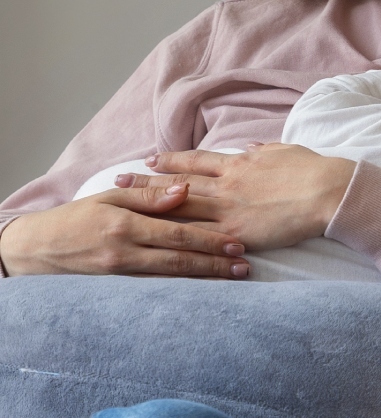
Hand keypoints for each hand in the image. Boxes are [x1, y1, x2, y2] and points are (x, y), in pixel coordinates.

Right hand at [0, 184, 250, 278]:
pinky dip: (181, 290)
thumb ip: (149, 195)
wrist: (36, 249)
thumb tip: (185, 189)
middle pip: (179, 259)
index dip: (210, 239)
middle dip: (215, 263)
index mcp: (126, 223)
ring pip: (171, 278)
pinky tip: (202, 291)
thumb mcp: (110, 196)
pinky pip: (154, 289)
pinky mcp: (115, 288)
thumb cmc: (78, 216)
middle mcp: (125, 251)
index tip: (237, 243)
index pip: (177, 232)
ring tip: (232, 278)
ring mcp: (120, 273)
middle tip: (244, 265)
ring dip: (204, 279)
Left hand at [115, 144, 356, 250]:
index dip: (171, 161)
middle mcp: (227, 184)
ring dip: (151, 208)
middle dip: (146, 183)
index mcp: (239, 163)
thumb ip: (264, 149)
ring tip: (125, 207)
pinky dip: (177, 240)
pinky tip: (156, 244)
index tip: (149, 159)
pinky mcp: (237, 233)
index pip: (196, 161)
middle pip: (178, 184)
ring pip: (181, 208)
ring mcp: (229, 209)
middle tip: (118, 182)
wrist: (327, 190)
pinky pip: (201, 238)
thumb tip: (251, 146)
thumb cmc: (311, 168)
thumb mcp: (285, 149)